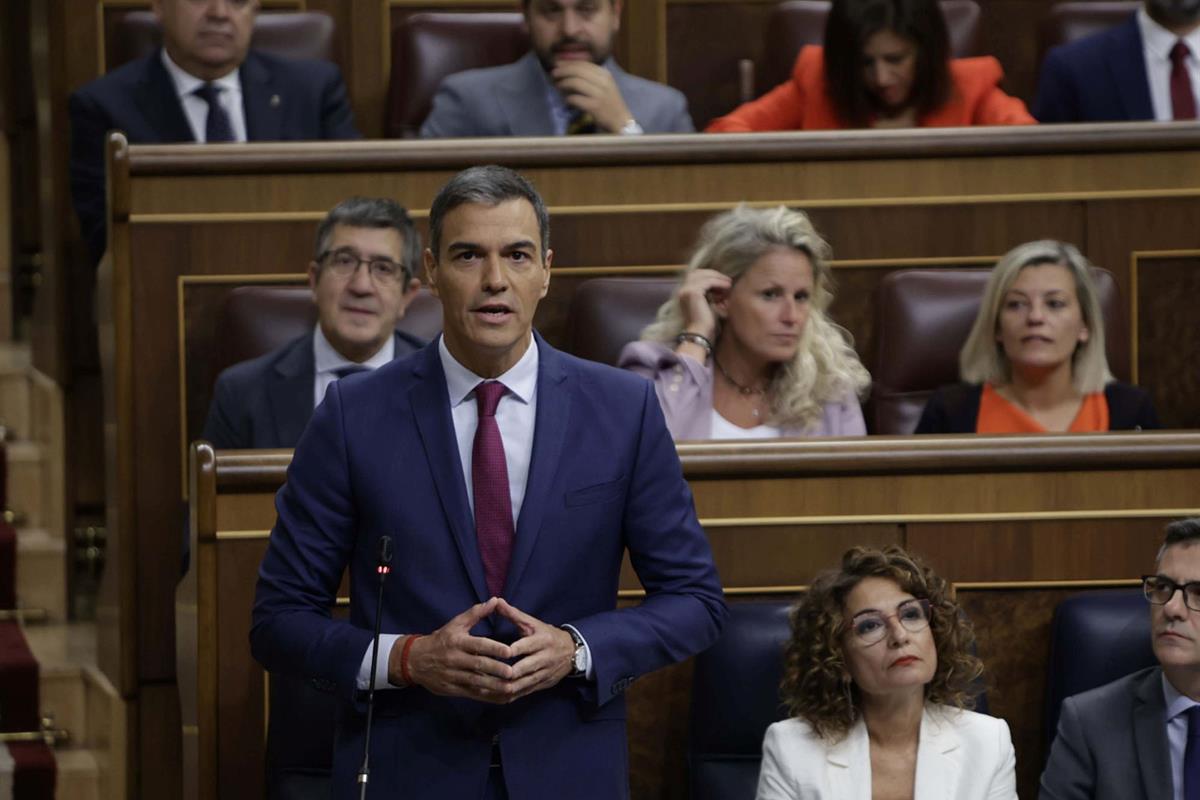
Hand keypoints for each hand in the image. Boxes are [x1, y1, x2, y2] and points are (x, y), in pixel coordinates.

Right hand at [397, 598, 515, 703]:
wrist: (414, 660)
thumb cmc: (440, 640)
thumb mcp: (455, 624)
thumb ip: (476, 613)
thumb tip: (495, 600)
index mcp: (457, 642)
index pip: (478, 645)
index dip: (494, 648)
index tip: (509, 651)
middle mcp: (454, 659)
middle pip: (478, 664)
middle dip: (495, 669)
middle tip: (512, 672)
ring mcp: (452, 675)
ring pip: (475, 681)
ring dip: (493, 685)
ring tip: (509, 688)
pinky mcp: (450, 689)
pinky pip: (470, 693)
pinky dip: (484, 696)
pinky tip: (498, 697)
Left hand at [495, 598, 575, 700]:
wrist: (572, 651)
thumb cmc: (547, 634)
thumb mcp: (533, 623)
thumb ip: (513, 614)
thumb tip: (496, 601)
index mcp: (541, 640)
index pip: (524, 647)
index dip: (508, 651)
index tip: (491, 653)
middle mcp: (544, 658)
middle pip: (524, 668)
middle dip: (505, 673)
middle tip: (485, 675)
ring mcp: (544, 673)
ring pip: (523, 684)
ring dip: (505, 687)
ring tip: (486, 688)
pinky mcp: (542, 684)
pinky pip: (525, 693)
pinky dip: (510, 695)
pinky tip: (495, 695)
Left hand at [551, 61, 633, 133]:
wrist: (620, 121)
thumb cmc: (609, 103)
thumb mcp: (604, 85)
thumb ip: (590, 77)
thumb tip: (568, 69)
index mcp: (605, 74)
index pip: (583, 63)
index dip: (568, 63)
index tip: (557, 65)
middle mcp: (603, 81)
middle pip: (578, 70)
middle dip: (563, 71)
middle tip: (553, 74)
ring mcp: (599, 94)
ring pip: (575, 82)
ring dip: (563, 83)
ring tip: (557, 86)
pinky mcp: (595, 106)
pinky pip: (575, 98)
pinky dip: (568, 98)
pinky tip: (566, 100)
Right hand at [676, 269, 730, 340]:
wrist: (700, 335)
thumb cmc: (705, 325)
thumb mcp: (707, 306)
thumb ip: (710, 295)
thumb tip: (722, 286)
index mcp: (683, 294)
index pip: (695, 277)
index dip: (709, 277)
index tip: (723, 282)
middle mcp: (682, 290)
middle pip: (698, 272)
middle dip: (713, 274)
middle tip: (727, 280)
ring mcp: (686, 290)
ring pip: (704, 275)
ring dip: (718, 277)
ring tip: (729, 283)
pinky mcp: (693, 292)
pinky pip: (708, 281)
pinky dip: (719, 282)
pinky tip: (728, 286)